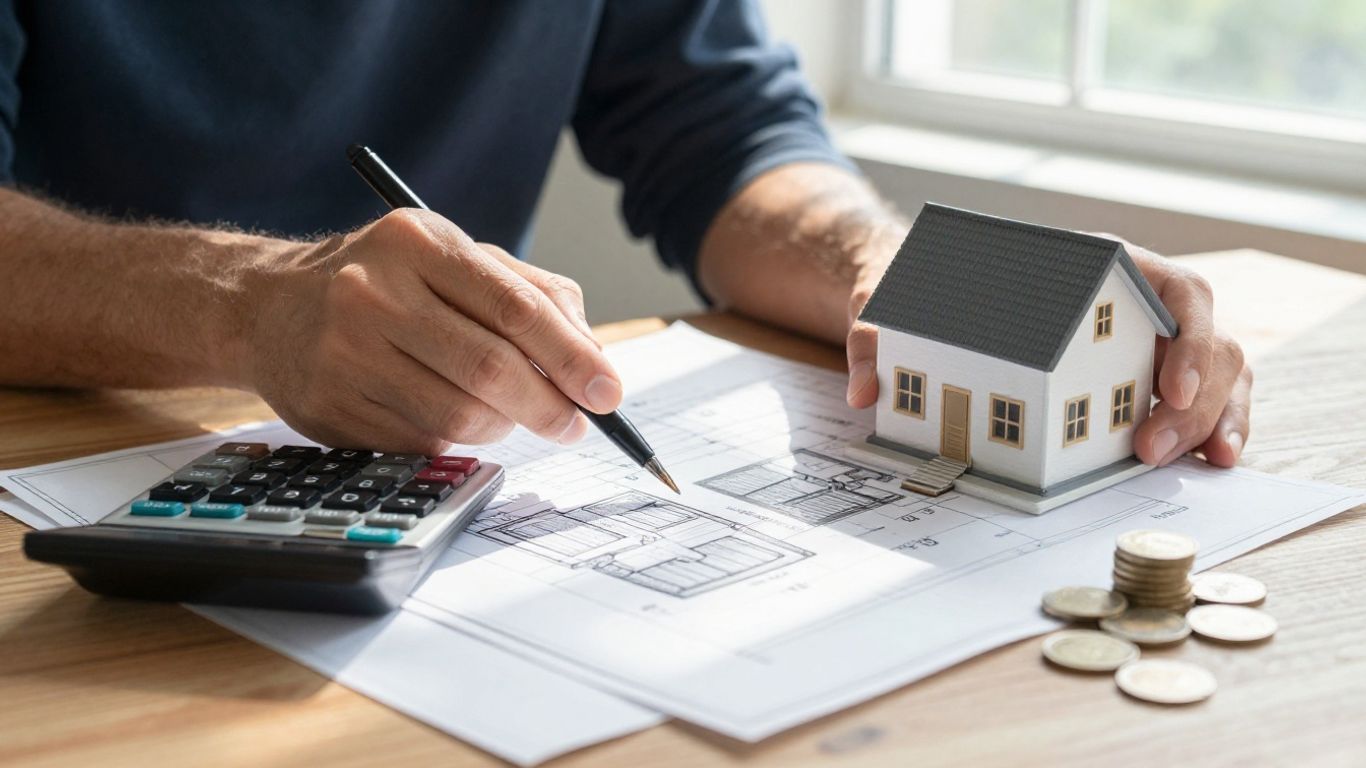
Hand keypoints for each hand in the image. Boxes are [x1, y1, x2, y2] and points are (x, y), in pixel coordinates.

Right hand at [245, 208, 621, 453]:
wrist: (270, 307)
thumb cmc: (386, 280)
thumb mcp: (456, 258)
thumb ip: (533, 294)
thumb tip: (593, 359)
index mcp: (416, 242)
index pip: (513, 306)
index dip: (571, 355)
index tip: (609, 392)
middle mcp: (373, 293)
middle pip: (489, 367)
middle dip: (550, 405)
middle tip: (578, 425)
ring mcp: (345, 354)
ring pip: (459, 415)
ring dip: (505, 425)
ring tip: (511, 412)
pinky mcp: (330, 410)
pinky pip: (422, 443)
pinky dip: (456, 440)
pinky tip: (452, 415)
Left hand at [842, 234, 1250, 467]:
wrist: (926, 291)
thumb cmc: (923, 287)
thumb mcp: (892, 298)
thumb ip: (874, 334)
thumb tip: (862, 390)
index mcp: (1092, 263)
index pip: (1170, 285)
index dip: (1186, 336)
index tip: (1167, 387)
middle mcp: (1131, 294)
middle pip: (1202, 335)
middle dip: (1196, 396)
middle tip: (1151, 449)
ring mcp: (1144, 336)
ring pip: (1215, 368)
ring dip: (1213, 417)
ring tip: (1200, 461)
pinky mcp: (1142, 375)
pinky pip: (1198, 396)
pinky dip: (1210, 426)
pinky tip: (1213, 458)